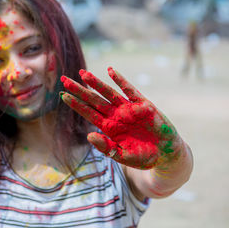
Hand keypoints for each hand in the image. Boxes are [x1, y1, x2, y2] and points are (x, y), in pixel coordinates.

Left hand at [61, 67, 182, 168]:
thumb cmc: (143, 156)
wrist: (166, 154)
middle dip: (79, 90)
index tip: (62, 95)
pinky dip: (120, 81)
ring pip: (108, 93)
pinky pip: (130, 90)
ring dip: (95, 83)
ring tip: (82, 74)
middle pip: (93, 100)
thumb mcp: (122, 156)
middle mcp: (115, 115)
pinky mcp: (143, 105)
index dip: (76, 104)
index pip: (88, 113)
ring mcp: (128, 109)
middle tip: (64, 80)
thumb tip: (89, 136)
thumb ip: (106, 147)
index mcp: (109, 128)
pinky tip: (110, 71)